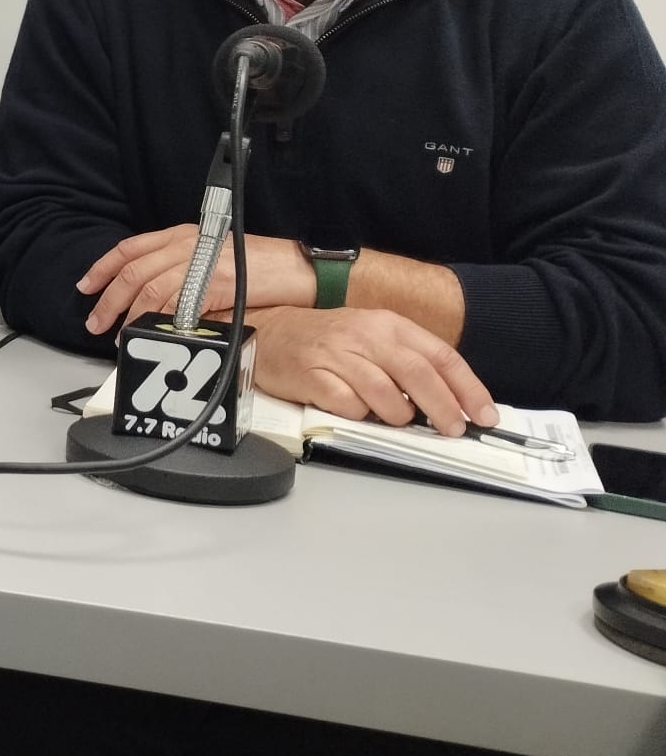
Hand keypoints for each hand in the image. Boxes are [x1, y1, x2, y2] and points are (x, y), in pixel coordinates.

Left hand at [78, 225, 314, 336]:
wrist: (298, 268)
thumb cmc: (260, 266)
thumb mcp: (212, 257)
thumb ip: (182, 270)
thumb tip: (152, 301)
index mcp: (182, 235)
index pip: (130, 248)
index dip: (102, 268)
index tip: (85, 286)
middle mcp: (186, 244)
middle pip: (133, 271)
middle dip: (108, 299)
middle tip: (95, 323)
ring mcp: (199, 261)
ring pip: (149, 289)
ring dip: (129, 316)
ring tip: (120, 336)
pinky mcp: (214, 282)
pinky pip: (177, 304)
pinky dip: (160, 321)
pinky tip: (152, 335)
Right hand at [245, 306, 498, 435]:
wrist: (270, 332)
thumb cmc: (327, 341)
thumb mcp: (373, 339)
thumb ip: (408, 363)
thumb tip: (450, 402)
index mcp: (388, 324)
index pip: (440, 355)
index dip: (468, 388)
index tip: (484, 414)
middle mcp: (364, 334)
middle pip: (417, 374)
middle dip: (442, 408)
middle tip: (453, 430)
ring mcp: (336, 354)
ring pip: (384, 392)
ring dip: (398, 415)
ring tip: (396, 420)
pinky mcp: (310, 375)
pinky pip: (346, 404)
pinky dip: (359, 415)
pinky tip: (357, 412)